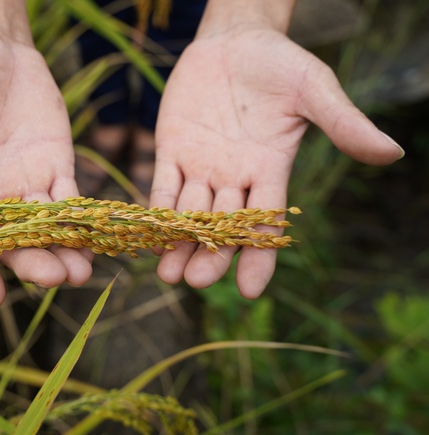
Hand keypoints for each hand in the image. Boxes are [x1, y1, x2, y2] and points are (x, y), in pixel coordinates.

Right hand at [0, 25, 91, 307]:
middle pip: (10, 240)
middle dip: (30, 261)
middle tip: (53, 277)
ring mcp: (26, 182)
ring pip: (45, 227)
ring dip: (63, 250)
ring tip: (81, 273)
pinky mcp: (56, 166)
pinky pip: (70, 198)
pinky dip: (83, 218)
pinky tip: (97, 238)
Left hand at [151, 23, 402, 297]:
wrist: (235, 39)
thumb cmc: (280, 64)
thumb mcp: (314, 90)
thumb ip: (343, 122)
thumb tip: (391, 153)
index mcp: (269, 170)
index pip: (266, 221)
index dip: (259, 255)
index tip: (250, 290)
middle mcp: (234, 176)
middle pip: (222, 225)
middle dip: (211, 254)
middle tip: (197, 281)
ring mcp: (201, 165)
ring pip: (189, 213)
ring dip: (178, 242)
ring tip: (167, 274)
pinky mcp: (172, 149)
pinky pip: (162, 184)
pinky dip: (156, 208)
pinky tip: (149, 235)